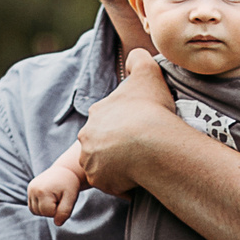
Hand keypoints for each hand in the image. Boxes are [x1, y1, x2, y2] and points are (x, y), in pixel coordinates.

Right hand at [27, 159, 86, 223]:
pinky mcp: (29, 189)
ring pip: (35, 211)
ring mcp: (30, 189)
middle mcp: (33, 190)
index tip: (64, 199)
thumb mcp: (71, 198)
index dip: (58, 210)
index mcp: (42, 191)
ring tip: (54, 199)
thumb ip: (65, 212)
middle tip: (60, 198)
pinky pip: (33, 206)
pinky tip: (48, 199)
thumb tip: (57, 223)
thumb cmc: (69, 184)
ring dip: (45, 209)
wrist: (64, 170)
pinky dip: (41, 206)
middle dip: (52, 210)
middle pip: (41, 213)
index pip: (48, 213)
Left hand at [70, 49, 180, 196]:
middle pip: (103, 142)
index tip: (142, 128)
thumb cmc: (151, 109)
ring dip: (119, 165)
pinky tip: (140, 177)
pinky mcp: (99, 180)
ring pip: (105, 164)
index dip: (126, 124)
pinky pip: (111, 184)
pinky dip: (124, 183)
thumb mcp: (148, 73)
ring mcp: (91, 159)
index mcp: (97, 113)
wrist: (152, 144)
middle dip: (118, 146)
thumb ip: (139, 59)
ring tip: (142, 164)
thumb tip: (136, 55)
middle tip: (142, 148)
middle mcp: (87, 136)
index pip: (109, 119)